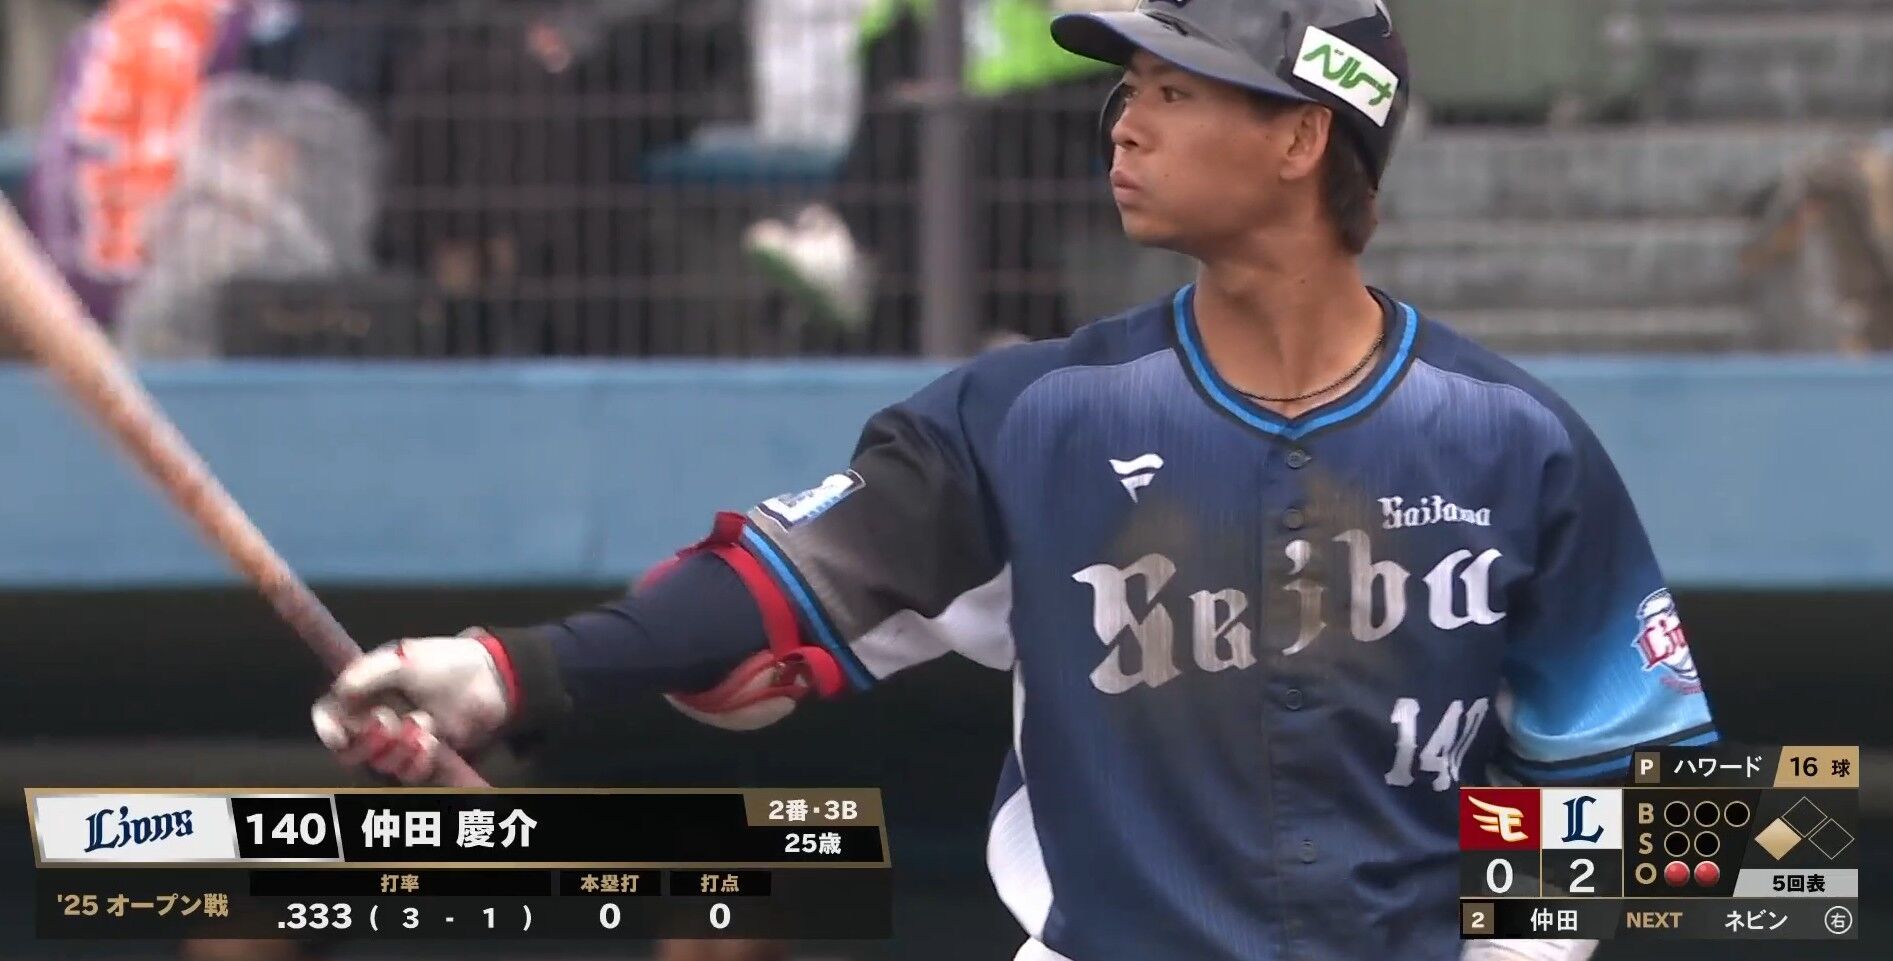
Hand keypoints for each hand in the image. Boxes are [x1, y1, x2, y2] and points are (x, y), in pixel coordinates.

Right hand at [310, 632, 516, 782]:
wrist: (488, 680)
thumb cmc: (443, 662)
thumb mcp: (403, 657)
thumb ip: (369, 673)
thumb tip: (341, 691)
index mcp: (363, 695)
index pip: (329, 715)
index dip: (327, 728)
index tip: (339, 735)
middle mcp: (374, 722)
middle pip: (349, 751)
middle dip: (367, 743)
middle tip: (388, 722)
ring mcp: (399, 743)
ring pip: (380, 766)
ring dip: (399, 750)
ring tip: (424, 723)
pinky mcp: (422, 759)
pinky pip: (409, 774)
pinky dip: (418, 761)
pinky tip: (432, 741)